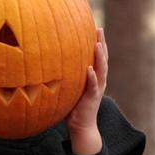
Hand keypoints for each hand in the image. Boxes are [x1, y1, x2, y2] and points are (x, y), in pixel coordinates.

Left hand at [67, 28, 106, 154]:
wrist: (81, 126)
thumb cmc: (74, 106)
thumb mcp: (72, 86)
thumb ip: (68, 74)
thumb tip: (50, 60)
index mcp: (96, 77)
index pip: (99, 57)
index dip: (99, 42)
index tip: (96, 28)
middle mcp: (99, 81)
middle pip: (103, 59)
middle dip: (102, 44)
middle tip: (99, 29)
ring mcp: (97, 89)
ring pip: (101, 70)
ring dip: (99, 57)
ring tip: (97, 44)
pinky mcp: (92, 98)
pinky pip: (93, 86)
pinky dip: (92, 77)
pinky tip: (89, 68)